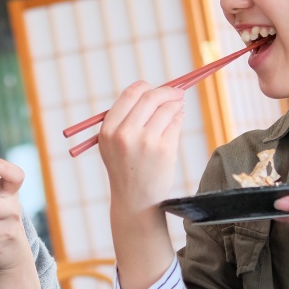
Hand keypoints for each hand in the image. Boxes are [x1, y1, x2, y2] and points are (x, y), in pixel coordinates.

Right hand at [96, 81, 185, 215]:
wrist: (135, 201)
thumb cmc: (126, 169)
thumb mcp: (113, 144)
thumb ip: (126, 118)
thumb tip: (154, 91)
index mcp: (108, 130)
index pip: (130, 93)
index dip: (146, 87)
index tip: (156, 90)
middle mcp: (124, 134)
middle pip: (151, 97)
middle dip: (168, 91)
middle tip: (177, 93)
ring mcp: (145, 141)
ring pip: (167, 108)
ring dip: (176, 105)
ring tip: (178, 109)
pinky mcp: (164, 149)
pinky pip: (176, 123)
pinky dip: (179, 118)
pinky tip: (177, 121)